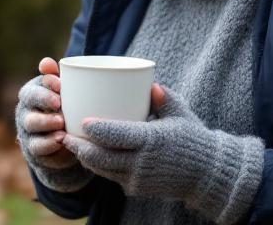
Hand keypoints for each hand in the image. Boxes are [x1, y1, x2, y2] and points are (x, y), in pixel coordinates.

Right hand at [14, 57, 76, 168]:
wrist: (64, 143)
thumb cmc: (64, 111)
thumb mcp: (63, 94)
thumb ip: (56, 78)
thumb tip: (46, 63)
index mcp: (33, 93)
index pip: (36, 84)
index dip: (47, 83)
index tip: (60, 84)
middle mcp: (26, 109)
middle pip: (29, 100)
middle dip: (44, 99)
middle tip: (59, 102)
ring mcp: (28, 130)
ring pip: (31, 123)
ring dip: (46, 122)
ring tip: (61, 123)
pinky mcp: (34, 149)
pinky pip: (37, 146)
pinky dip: (49, 143)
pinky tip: (61, 139)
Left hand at [61, 86, 264, 221]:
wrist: (207, 174)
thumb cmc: (192, 137)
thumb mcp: (180, 113)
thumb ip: (164, 98)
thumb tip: (149, 84)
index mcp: (152, 140)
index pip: (117, 136)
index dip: (96, 130)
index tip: (81, 121)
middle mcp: (143, 162)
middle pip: (101, 157)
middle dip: (79, 146)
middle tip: (65, 133)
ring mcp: (139, 178)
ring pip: (102, 170)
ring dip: (84, 158)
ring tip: (71, 143)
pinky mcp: (137, 188)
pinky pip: (111, 177)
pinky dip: (98, 167)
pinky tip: (89, 156)